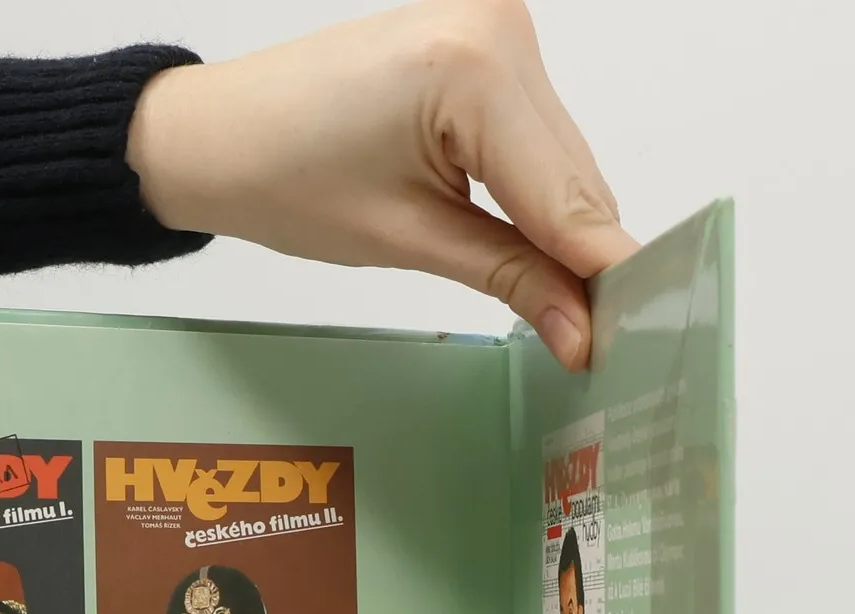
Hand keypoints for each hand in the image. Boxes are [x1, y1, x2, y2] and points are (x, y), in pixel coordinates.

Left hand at [127, 0, 636, 368]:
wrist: (220, 135)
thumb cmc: (282, 177)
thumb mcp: (406, 240)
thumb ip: (510, 278)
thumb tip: (582, 330)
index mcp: (475, 67)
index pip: (565, 194)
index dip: (602, 274)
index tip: (634, 335)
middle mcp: (500, 30)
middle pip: (576, 175)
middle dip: (587, 257)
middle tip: (603, 341)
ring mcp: (496, 28)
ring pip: (562, 159)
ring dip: (566, 229)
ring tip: (572, 308)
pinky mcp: (484, 44)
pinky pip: (535, 135)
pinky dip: (538, 194)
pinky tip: (540, 249)